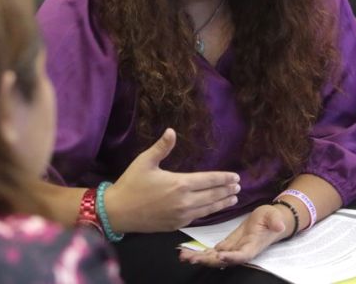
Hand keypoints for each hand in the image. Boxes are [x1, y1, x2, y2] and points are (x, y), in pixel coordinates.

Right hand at [104, 128, 240, 232]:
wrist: (117, 212)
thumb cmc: (131, 184)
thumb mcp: (145, 161)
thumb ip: (162, 147)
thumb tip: (172, 130)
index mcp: (179, 184)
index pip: (209, 180)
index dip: (224, 178)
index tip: (236, 177)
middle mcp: (184, 201)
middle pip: (212, 195)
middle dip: (227, 190)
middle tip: (238, 186)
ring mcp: (181, 215)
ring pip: (208, 208)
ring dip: (222, 202)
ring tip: (233, 198)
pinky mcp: (175, 225)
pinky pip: (197, 217)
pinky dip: (208, 212)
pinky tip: (213, 209)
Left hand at [179, 204, 290, 266]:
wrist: (269, 222)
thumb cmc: (271, 218)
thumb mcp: (274, 216)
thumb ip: (275, 221)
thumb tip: (279, 226)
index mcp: (252, 247)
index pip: (242, 255)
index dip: (231, 257)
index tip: (220, 255)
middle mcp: (240, 252)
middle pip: (223, 261)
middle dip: (207, 260)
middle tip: (192, 258)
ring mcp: (232, 250)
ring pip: (214, 258)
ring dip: (199, 258)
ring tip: (184, 256)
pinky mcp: (227, 246)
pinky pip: (212, 252)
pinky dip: (200, 253)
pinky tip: (186, 253)